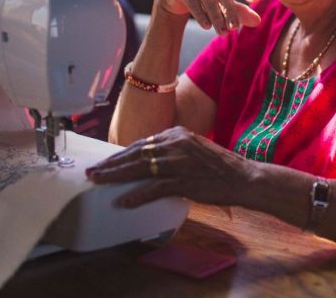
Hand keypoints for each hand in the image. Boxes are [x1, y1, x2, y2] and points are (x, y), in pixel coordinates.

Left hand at [86, 126, 250, 207]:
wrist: (243, 177)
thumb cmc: (219, 167)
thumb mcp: (194, 150)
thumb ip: (173, 152)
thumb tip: (150, 162)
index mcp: (177, 134)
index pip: (141, 143)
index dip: (121, 154)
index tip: (106, 162)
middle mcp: (175, 143)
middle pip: (135, 153)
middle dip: (111, 163)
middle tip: (93, 172)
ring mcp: (178, 162)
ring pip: (139, 168)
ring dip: (116, 176)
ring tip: (99, 182)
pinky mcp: (184, 180)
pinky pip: (154, 188)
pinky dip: (137, 196)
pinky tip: (123, 202)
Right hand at [156, 0, 260, 34]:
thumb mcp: (224, 3)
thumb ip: (240, 10)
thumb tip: (257, 21)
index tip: (256, 0)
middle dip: (230, 10)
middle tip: (235, 28)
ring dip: (216, 16)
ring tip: (222, 33)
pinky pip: (192, 1)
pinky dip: (201, 15)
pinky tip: (207, 27)